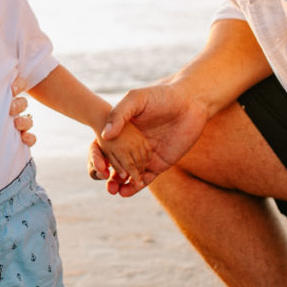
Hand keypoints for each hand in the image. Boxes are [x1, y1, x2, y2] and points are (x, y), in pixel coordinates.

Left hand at [10, 77, 35, 146]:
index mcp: (6, 96)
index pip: (19, 85)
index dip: (19, 85)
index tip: (13, 90)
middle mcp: (13, 108)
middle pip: (22, 103)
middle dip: (18, 105)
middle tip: (11, 109)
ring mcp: (17, 124)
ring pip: (27, 121)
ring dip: (24, 122)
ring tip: (16, 124)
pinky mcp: (20, 139)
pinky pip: (30, 138)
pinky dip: (29, 138)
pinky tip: (24, 138)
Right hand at [90, 83, 208, 196]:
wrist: (189, 103)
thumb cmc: (161, 96)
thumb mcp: (136, 99)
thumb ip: (119, 114)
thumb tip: (105, 135)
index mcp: (120, 130)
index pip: (102, 147)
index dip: (97, 157)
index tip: (97, 165)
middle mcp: (129, 145)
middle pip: (113, 164)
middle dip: (106, 175)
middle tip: (104, 180)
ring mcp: (143, 155)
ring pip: (128, 174)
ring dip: (119, 184)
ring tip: (113, 190)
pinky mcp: (158, 164)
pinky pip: (145, 179)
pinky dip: (135, 187)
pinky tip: (128, 190)